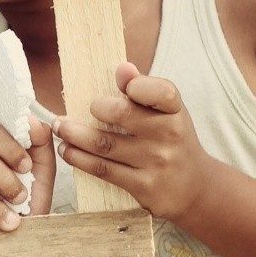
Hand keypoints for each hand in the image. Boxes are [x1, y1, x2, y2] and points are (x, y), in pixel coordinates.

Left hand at [54, 62, 212, 220]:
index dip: (139, 85)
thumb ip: (144, 90)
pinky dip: (78, 158)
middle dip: (95, 108)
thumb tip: (122, 68)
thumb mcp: (167, 114)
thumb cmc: (172, 141)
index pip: (162, 92)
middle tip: (76, 109)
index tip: (123, 84)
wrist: (196, 188)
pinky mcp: (143, 186)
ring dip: (74, 134)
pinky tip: (67, 150)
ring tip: (59, 128)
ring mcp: (156, 162)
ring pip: (104, 144)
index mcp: (176, 112)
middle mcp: (169, 135)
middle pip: (124, 114)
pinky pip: (103, 169)